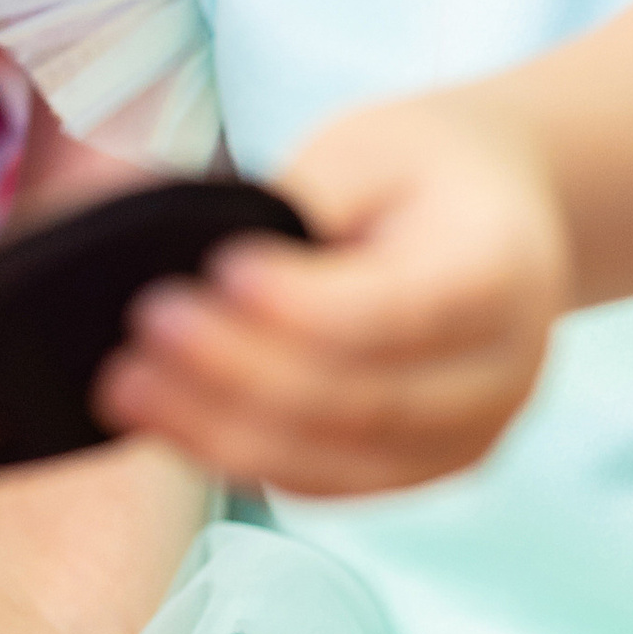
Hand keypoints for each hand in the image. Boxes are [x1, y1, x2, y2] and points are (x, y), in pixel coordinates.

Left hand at [91, 92, 567, 494]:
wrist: (501, 214)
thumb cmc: (420, 170)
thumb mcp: (370, 148)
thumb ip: (302, 207)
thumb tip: (196, 270)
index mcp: (501, 269)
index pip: (398, 309)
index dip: (304, 304)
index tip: (217, 269)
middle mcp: (503, 371)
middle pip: (363, 400)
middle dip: (241, 373)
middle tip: (146, 328)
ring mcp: (470, 436)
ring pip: (338, 462)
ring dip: (223, 432)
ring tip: (129, 386)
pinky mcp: (422, 469)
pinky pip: (326, 485)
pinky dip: (242, 458)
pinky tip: (170, 420)